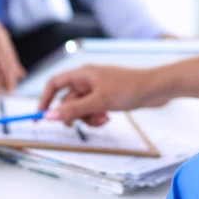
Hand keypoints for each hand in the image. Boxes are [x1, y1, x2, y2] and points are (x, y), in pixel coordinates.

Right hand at [38, 65, 165, 125]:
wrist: (158, 88)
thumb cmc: (130, 88)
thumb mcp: (98, 102)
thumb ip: (73, 110)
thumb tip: (49, 116)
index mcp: (82, 74)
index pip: (54, 84)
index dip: (44, 100)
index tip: (40, 117)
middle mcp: (87, 80)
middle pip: (67, 100)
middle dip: (73, 114)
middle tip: (79, 124)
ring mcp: (97, 89)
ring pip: (80, 108)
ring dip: (87, 118)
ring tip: (102, 119)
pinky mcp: (106, 98)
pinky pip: (92, 110)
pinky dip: (96, 117)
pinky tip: (108, 118)